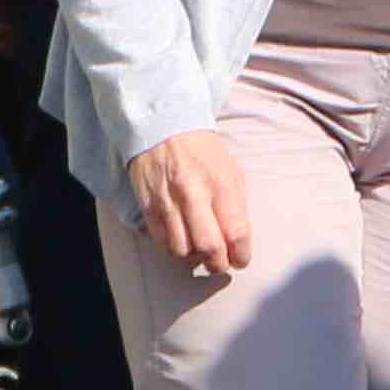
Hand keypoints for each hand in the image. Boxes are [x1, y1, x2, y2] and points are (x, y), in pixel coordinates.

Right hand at [128, 129, 252, 277]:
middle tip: (220, 261)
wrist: (162, 126)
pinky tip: (181, 236)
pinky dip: (173, 246)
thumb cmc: (202, 150)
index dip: (241, 255)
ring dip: (194, 256)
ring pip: (182, 249)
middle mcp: (194, 194)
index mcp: (221, 183)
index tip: (240, 259)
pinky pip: (161, 241)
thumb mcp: (230, 169)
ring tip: (199, 248)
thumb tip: (238, 240)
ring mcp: (168, 201)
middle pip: (209, 247)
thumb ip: (236, 205)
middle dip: (218, 263)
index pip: (236, 233)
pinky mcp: (148, 205)